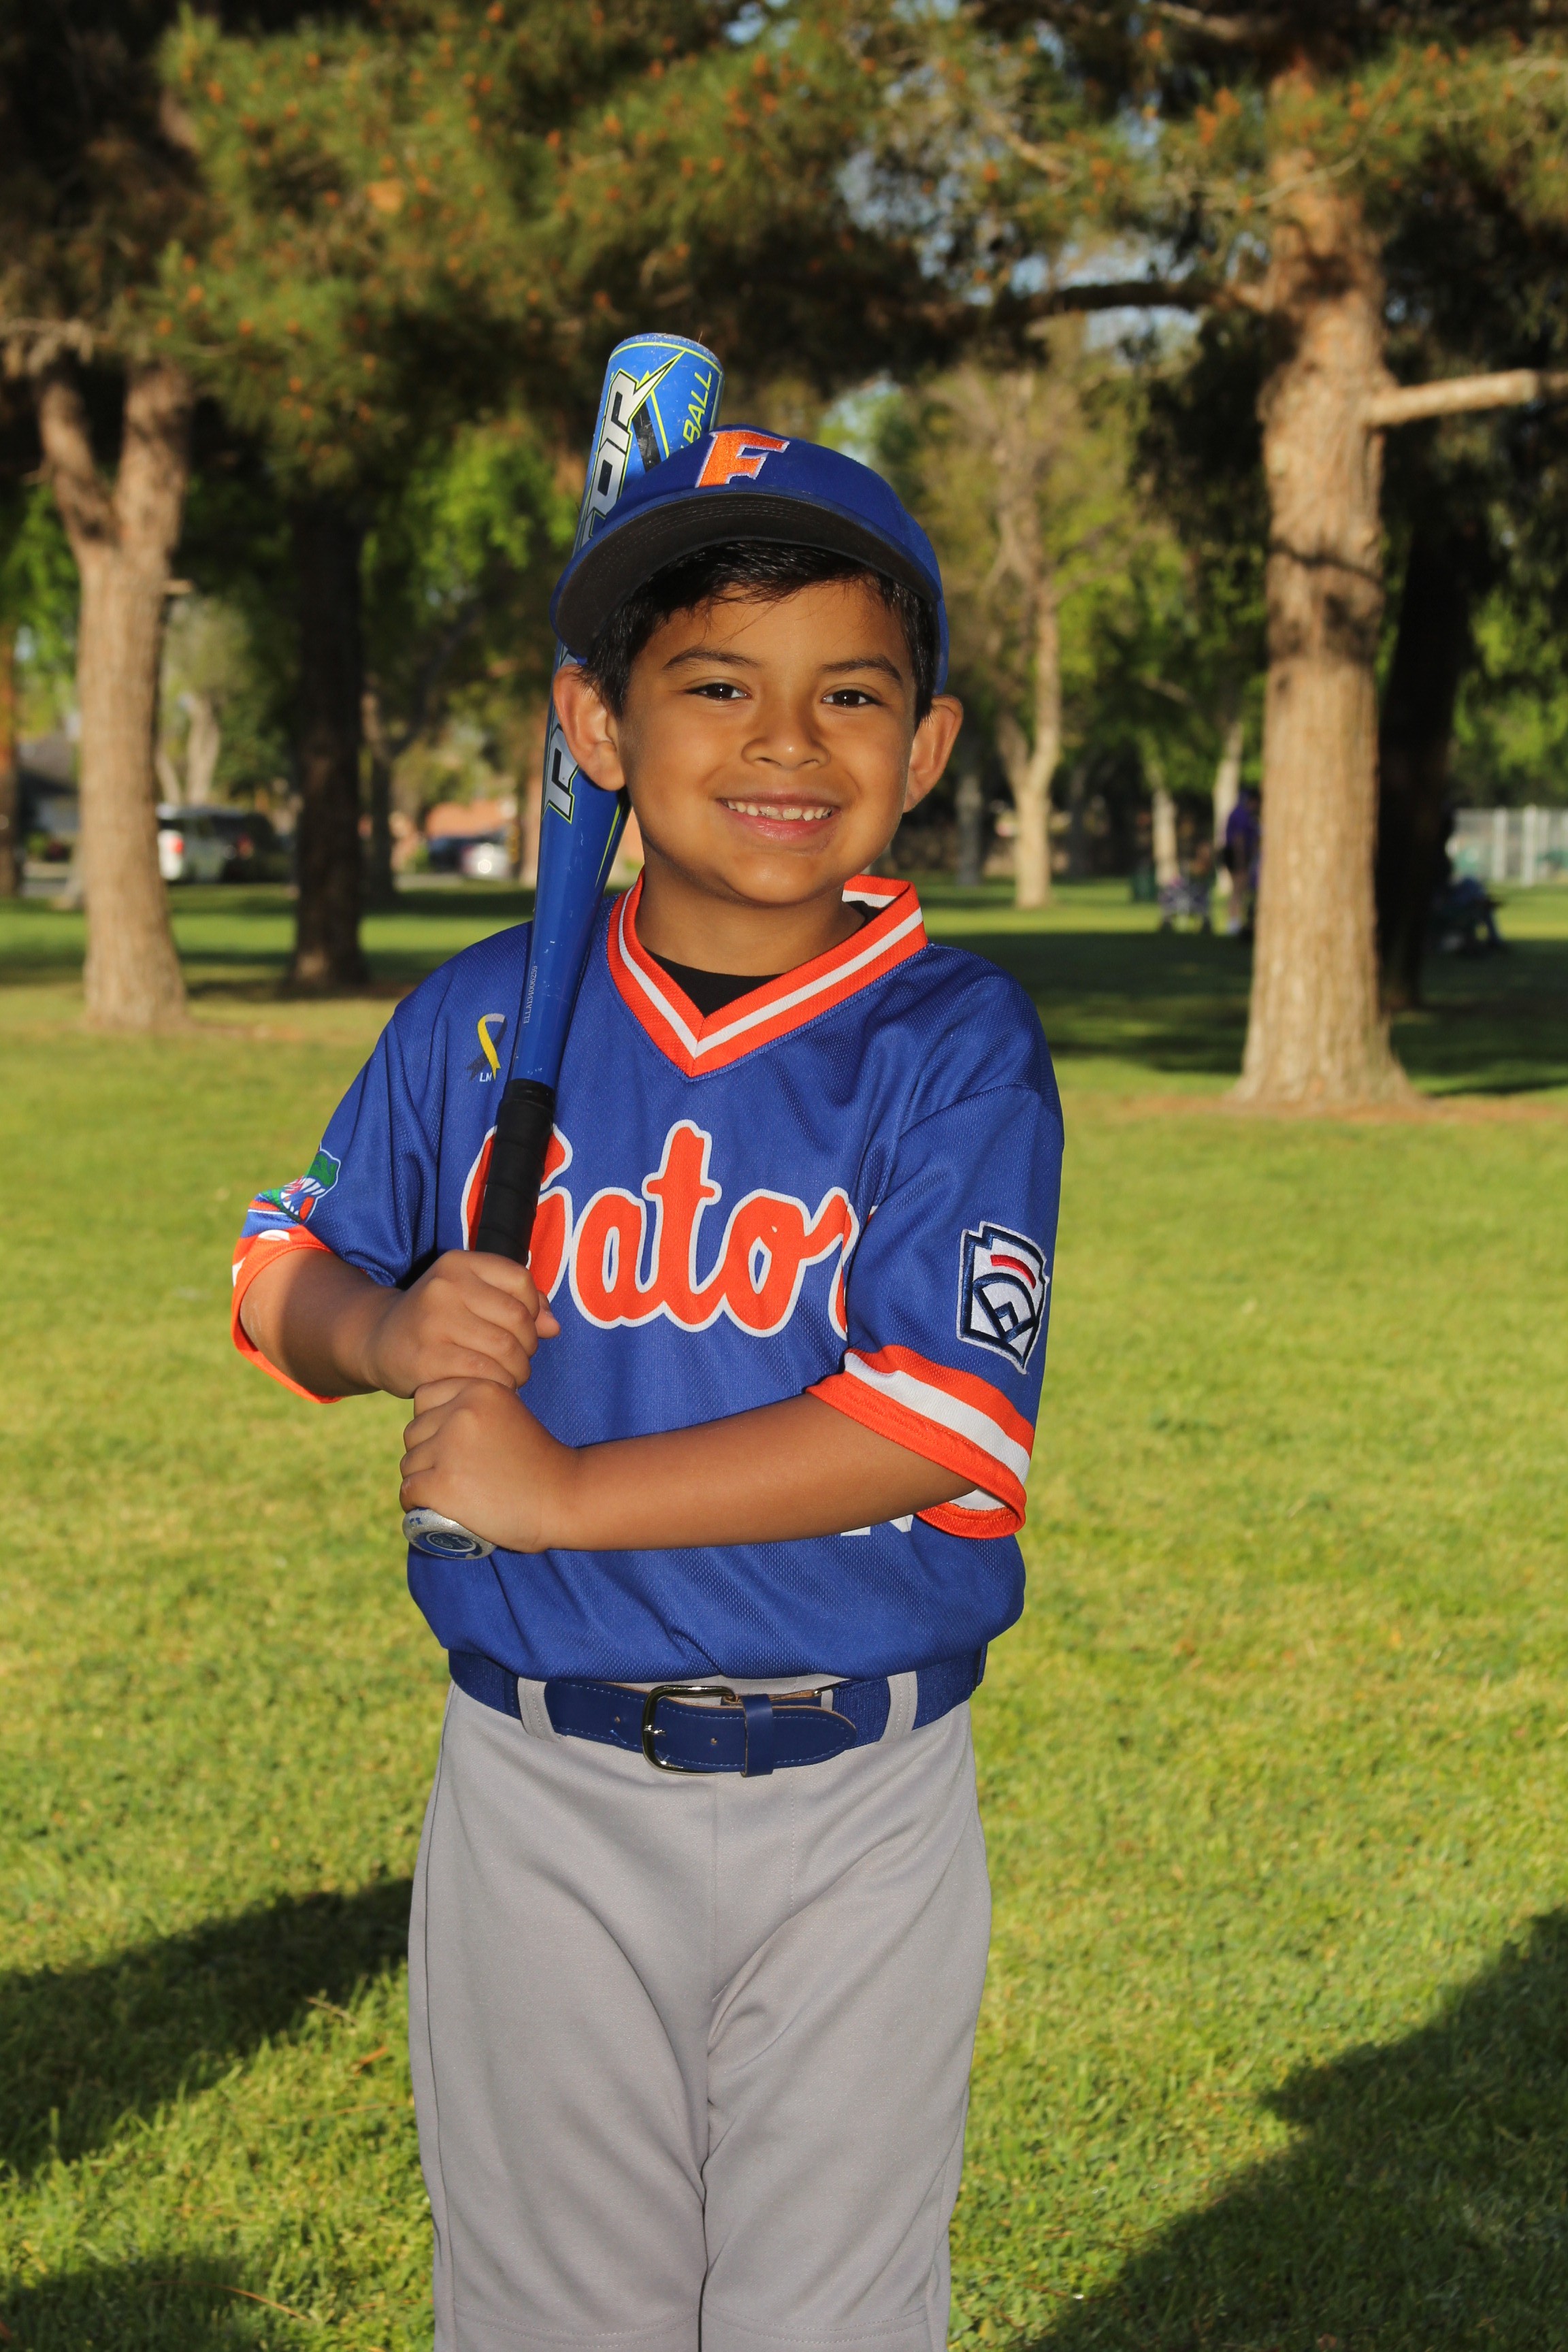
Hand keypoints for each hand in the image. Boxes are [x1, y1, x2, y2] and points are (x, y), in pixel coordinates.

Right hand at [359, 1250, 559, 1398]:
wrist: (378, 1340)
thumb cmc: (439, 1319)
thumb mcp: (472, 1296)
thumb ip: (518, 1304)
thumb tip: (553, 1327)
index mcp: (459, 1263)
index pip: (521, 1281)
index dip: (533, 1309)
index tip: (522, 1328)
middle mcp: (445, 1286)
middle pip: (517, 1319)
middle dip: (528, 1346)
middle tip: (518, 1360)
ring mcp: (434, 1322)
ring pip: (505, 1350)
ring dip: (518, 1371)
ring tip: (509, 1376)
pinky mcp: (428, 1358)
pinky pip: (485, 1375)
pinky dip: (498, 1385)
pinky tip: (490, 1386)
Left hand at [400, 1378, 573, 1553]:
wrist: (564, 1497)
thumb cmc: (540, 1461)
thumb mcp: (510, 1413)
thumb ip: (478, 1407)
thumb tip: (436, 1418)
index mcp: (479, 1389)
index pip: (425, 1397)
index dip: (432, 1422)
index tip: (449, 1443)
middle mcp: (461, 1412)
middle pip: (414, 1432)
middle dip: (424, 1453)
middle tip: (450, 1474)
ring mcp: (450, 1448)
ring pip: (409, 1463)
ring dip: (420, 1480)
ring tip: (445, 1493)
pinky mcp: (443, 1484)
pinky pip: (409, 1491)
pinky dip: (415, 1502)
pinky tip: (428, 1507)